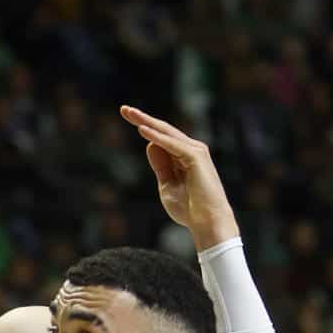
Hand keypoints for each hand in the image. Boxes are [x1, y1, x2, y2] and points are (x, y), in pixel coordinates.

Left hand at [120, 105, 237, 248]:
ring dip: (147, 122)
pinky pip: (172, 144)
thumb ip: (160, 166)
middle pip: (163, 130)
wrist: (208, 223)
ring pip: (166, 133)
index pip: (162, 138)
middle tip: (124, 109)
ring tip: (130, 113)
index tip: (127, 116)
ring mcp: (195, 151)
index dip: (145, 127)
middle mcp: (191, 150)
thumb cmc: (190, 210)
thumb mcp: (167, 186)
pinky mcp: (196, 156)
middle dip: (143, 119)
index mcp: (184, 157)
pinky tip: (142, 130)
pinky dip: (157, 137)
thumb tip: (150, 144)